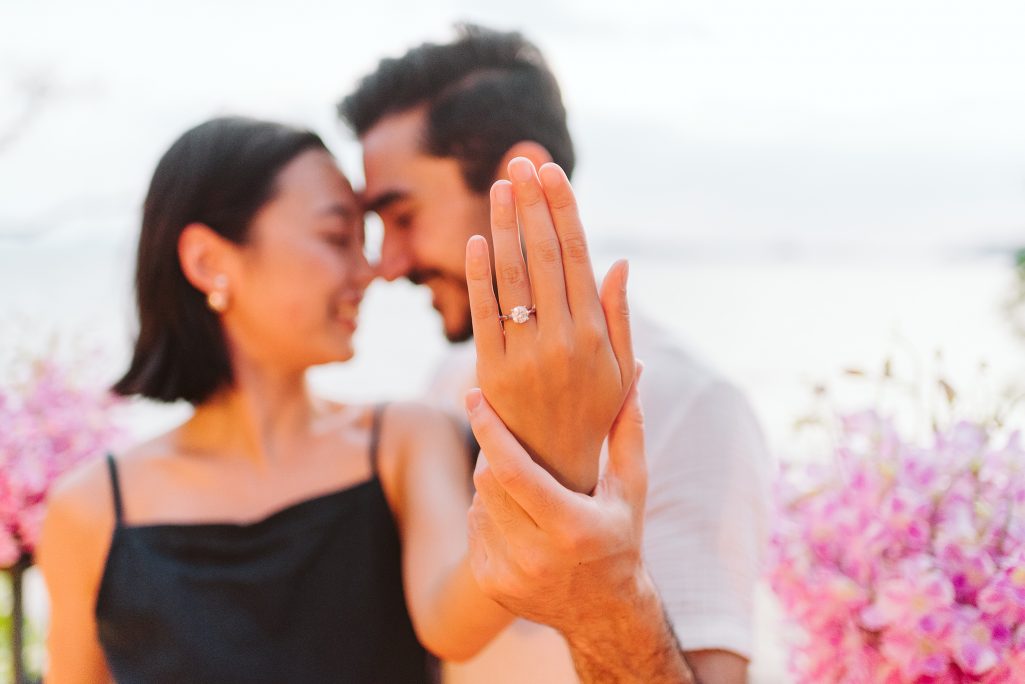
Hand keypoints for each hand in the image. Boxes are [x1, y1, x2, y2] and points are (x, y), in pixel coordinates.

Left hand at [465, 157, 634, 492]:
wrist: (551, 469)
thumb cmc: (591, 414)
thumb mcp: (619, 370)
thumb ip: (619, 315)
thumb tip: (619, 262)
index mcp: (595, 332)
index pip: (576, 256)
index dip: (562, 210)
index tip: (551, 173)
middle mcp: (562, 338)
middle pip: (543, 256)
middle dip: (532, 205)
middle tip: (521, 163)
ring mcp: (525, 353)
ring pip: (512, 276)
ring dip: (505, 227)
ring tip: (500, 187)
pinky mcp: (491, 369)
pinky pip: (484, 313)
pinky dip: (479, 275)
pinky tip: (477, 240)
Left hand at [465, 369, 695, 682]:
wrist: (605, 613)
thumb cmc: (621, 538)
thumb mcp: (632, 489)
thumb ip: (628, 430)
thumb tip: (633, 372)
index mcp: (571, 528)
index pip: (514, 471)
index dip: (489, 430)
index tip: (474, 396)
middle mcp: (537, 556)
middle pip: (489, 481)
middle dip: (494, 453)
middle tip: (508, 440)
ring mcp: (510, 574)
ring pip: (479, 502)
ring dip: (494, 484)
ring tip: (525, 487)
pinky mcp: (493, 584)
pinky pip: (476, 528)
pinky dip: (490, 512)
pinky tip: (520, 518)